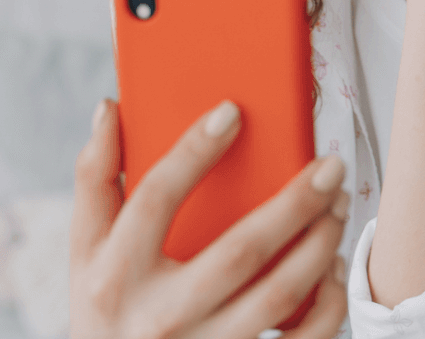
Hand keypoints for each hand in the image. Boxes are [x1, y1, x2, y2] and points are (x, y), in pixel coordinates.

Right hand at [70, 99, 349, 338]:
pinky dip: (327, 303)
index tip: (232, 113)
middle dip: (294, 203)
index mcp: (114, 274)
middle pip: (239, 251)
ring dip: (319, 245)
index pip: (155, 200)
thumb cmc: (105, 308)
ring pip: (278, 295)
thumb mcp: (86, 251)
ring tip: (338, 207)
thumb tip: (109, 109)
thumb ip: (95, 180)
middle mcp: (158, 315)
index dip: (193, 151)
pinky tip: (333, 267)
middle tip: (329, 166)